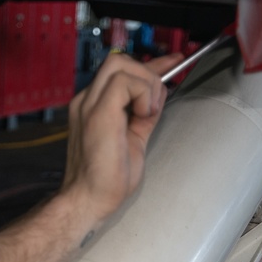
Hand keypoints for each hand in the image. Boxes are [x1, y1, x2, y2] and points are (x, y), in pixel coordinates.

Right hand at [61, 52, 182, 223]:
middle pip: (119, 61)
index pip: (122, 72)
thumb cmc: (106, 181)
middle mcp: (87, 101)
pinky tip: (142, 116)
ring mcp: (89, 104)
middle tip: (155, 104)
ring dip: (145, 84)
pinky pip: (124, 81)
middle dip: (147, 73)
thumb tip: (157, 99)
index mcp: (93, 107)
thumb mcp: (134, 140)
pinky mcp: (98, 112)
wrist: (89, 200)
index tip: (174, 62)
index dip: (151, 66)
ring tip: (146, 114)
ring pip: (121, 64)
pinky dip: (142, 94)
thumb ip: (143, 116)